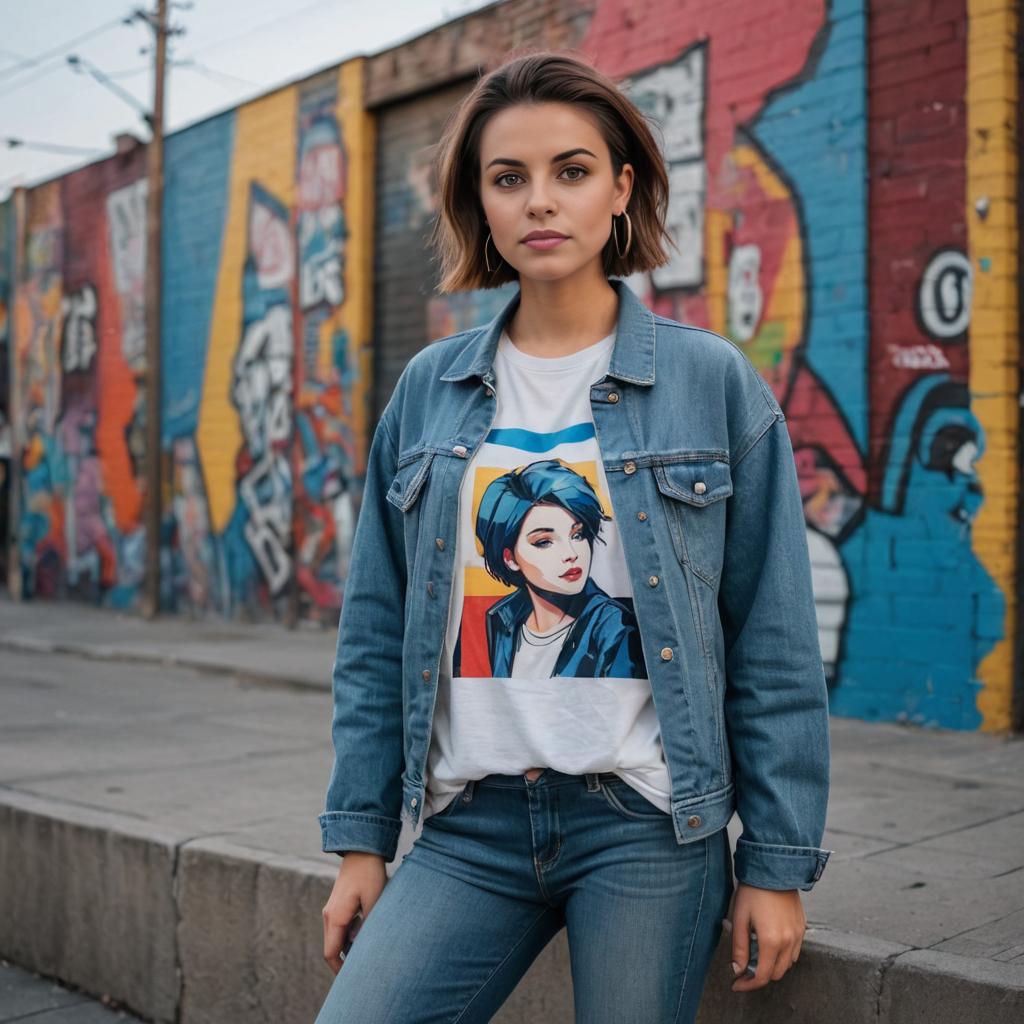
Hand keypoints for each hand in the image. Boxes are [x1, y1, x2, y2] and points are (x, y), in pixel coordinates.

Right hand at [321, 852, 387, 974]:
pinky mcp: (338, 903)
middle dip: (344, 962)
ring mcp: (332, 909)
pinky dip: (349, 935)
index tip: (351, 981)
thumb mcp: (374, 900)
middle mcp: (329, 915)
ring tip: (367, 952)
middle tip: (361, 972)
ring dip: (348, 947)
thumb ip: (368, 926)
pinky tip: (366, 931)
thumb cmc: (369, 873)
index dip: (339, 970)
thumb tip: (364, 947)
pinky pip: (340, 927)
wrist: (361, 848)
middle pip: (332, 948)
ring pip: (336, 937)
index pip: (331, 953)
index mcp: (335, 917)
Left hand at [725, 882, 804, 991]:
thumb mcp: (740, 917)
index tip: (736, 984)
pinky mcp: (802, 926)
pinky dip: (783, 955)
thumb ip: (739, 946)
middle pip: (776, 973)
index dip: (748, 984)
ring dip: (772, 966)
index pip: (761, 976)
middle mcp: (788, 942)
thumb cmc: (753, 890)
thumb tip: (737, 968)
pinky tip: (769, 944)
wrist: (774, 868)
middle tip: (743, 969)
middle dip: (759, 976)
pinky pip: (794, 951)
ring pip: (787, 964)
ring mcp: (798, 935)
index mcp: (771, 941)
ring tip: (755, 955)